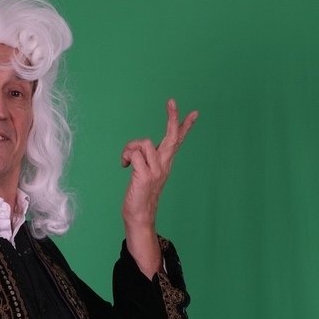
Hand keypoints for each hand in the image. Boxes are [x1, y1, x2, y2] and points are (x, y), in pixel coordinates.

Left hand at [121, 100, 197, 275]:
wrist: (139, 217)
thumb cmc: (140, 195)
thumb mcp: (145, 173)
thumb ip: (146, 160)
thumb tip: (139, 148)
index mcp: (165, 163)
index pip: (177, 141)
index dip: (184, 126)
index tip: (194, 113)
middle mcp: (163, 165)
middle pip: (171, 137)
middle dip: (172, 118)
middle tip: (172, 102)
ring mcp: (155, 171)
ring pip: (143, 143)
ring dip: (130, 148)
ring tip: (126, 160)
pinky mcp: (145, 177)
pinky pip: (134, 155)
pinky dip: (126, 157)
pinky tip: (124, 167)